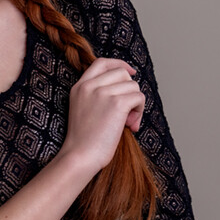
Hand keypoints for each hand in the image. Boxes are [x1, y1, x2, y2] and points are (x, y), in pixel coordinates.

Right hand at [61, 57, 144, 175]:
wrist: (80, 156)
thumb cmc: (85, 141)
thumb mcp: (84, 110)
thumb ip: (98, 95)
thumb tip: (129, 87)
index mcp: (79, 87)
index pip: (102, 63)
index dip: (119, 64)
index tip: (131, 72)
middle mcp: (90, 86)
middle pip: (122, 74)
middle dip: (130, 91)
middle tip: (126, 114)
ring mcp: (102, 93)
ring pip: (133, 86)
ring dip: (136, 104)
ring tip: (127, 123)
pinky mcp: (116, 103)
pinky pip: (139, 98)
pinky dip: (140, 112)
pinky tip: (131, 126)